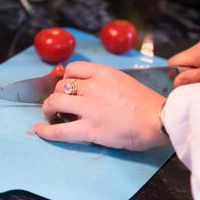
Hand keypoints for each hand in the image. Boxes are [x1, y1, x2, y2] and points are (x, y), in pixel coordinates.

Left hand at [33, 61, 169, 150]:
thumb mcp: (125, 81)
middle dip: (56, 95)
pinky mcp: (90, 128)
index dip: (65, 79)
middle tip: (59, 105)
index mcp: (104, 73)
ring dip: (48, 109)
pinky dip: (45, 130)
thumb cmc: (147, 103)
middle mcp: (93, 86)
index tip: (66, 88)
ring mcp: (89, 107)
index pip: (72, 69)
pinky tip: (40, 130)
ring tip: (50, 116)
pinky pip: (59, 129)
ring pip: (54, 102)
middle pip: (61, 86)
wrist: (159, 119)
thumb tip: (91, 89)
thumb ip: (106, 82)